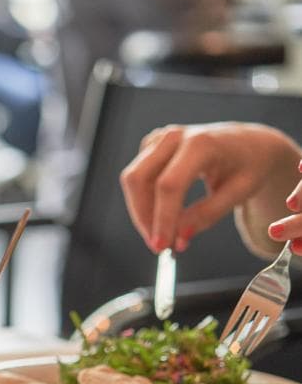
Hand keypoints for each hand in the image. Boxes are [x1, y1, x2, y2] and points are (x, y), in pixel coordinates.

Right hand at [119, 123, 301, 252]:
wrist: (250, 143)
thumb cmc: (249, 166)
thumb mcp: (239, 193)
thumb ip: (207, 215)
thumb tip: (178, 237)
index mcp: (201, 143)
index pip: (169, 184)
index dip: (161, 218)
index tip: (161, 246)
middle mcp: (174, 136)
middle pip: (140, 179)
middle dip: (144, 217)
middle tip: (159, 246)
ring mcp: (160, 138)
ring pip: (133, 179)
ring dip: (142, 212)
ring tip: (164, 233)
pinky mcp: (152, 145)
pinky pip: (137, 177)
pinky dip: (144, 201)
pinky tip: (163, 213)